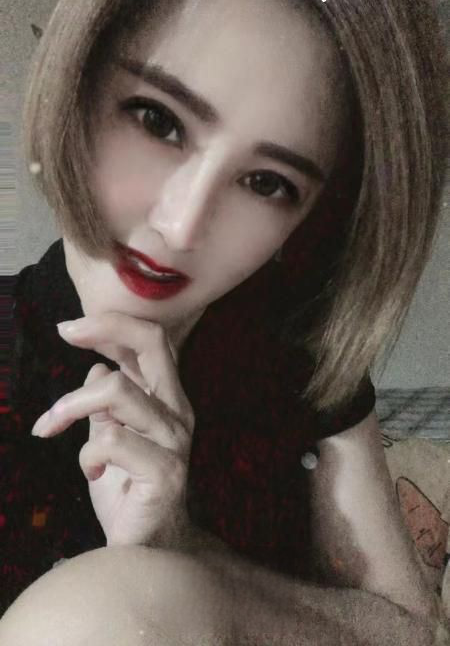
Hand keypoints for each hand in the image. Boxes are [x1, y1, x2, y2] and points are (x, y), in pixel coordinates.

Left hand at [31, 313, 195, 547]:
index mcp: (165, 399)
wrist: (145, 546)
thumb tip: (95, 369)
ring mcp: (174, 440)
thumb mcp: (110, 438)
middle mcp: (176, 411)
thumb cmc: (127, 489)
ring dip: (72, 405)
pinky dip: (87, 454)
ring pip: (117, 390)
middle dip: (105, 329)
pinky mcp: (165, 471)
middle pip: (152, 345)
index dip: (114, 324)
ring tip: (53, 426)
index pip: (152, 342)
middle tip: (65, 332)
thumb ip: (107, 404)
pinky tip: (90, 473)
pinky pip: (112, 440)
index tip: (70, 329)